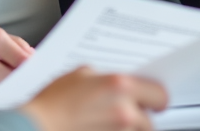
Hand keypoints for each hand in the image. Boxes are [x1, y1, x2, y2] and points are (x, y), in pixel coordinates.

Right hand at [21, 67, 167, 130]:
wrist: (38, 126)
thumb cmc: (53, 101)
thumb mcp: (81, 74)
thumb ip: (106, 78)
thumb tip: (119, 84)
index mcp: (120, 85)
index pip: (160, 94)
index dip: (157, 98)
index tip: (154, 101)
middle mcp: (125, 110)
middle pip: (150, 119)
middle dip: (140, 116)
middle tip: (126, 113)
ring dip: (129, 128)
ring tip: (108, 122)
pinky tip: (101, 128)